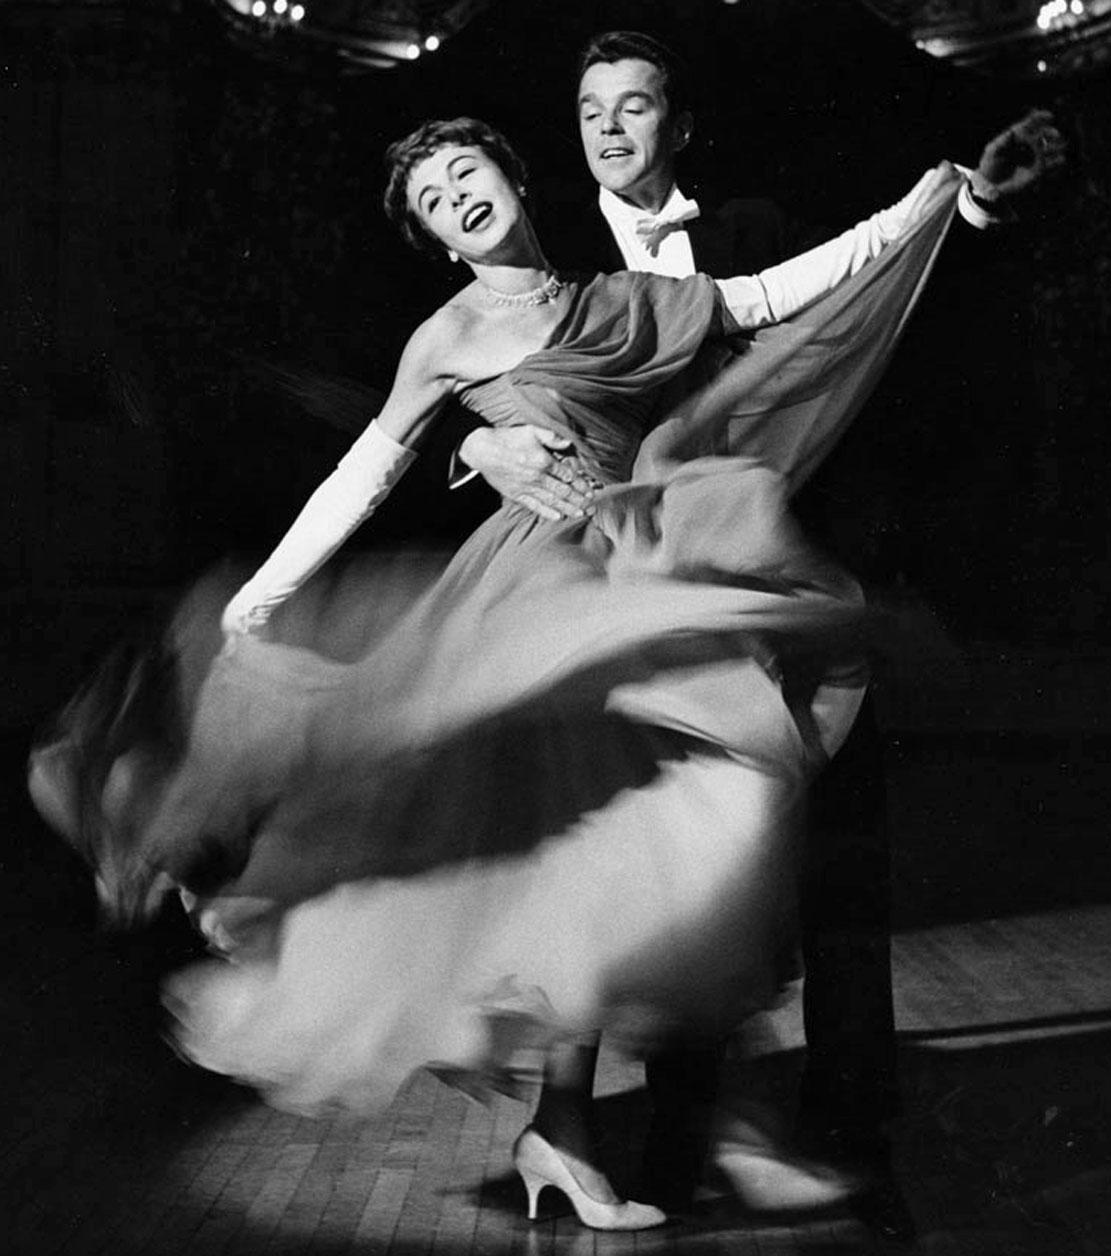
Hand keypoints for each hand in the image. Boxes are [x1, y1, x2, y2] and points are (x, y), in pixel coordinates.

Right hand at [458, 425, 600, 520]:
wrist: (482, 450)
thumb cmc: (507, 438)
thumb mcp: (531, 430)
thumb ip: (551, 436)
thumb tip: (568, 442)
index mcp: (543, 461)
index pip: (568, 475)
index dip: (581, 484)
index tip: (591, 490)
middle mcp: (537, 477)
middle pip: (563, 491)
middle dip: (579, 499)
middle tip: (591, 506)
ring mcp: (527, 488)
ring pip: (552, 501)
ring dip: (568, 508)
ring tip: (581, 514)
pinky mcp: (517, 494)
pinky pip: (535, 506)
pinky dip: (547, 512)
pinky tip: (558, 517)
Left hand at [972, 109, 1066, 201]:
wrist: (991, 184)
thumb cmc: (990, 165)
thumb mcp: (992, 153)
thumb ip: (1001, 142)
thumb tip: (1011, 132)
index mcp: (1019, 135)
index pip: (1032, 123)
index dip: (1042, 117)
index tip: (1049, 116)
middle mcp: (1030, 143)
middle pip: (1044, 134)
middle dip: (1051, 133)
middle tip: (1055, 135)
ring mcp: (1036, 155)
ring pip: (1051, 147)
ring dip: (1055, 147)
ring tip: (1053, 150)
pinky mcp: (1039, 170)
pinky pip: (1053, 164)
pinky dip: (1057, 161)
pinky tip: (1059, 160)